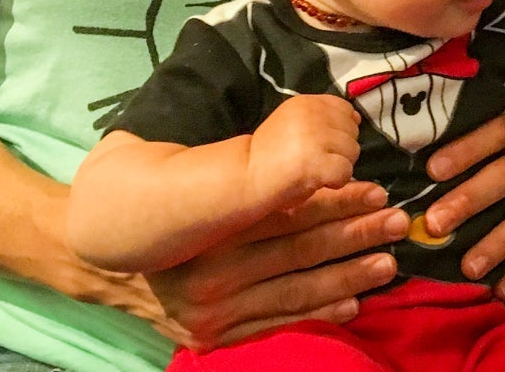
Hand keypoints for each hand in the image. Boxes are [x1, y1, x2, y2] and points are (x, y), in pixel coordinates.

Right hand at [141, 182, 409, 350]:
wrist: (107, 269)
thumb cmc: (169, 213)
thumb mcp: (200, 186)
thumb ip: (252, 181)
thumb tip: (322, 163)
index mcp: (210, 227)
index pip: (288, 214)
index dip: (336, 202)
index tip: (375, 190)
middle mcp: (211, 272)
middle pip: (299, 253)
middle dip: (355, 235)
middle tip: (398, 222)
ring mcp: (212, 312)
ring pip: (296, 291)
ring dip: (348, 276)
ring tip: (388, 262)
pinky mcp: (213, 340)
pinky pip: (277, 325)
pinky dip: (318, 313)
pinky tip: (352, 302)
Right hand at [246, 94, 360, 212]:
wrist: (244, 176)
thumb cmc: (271, 154)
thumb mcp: (295, 123)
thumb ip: (323, 117)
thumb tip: (357, 118)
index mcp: (306, 102)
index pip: (345, 109)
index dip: (341, 129)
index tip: (325, 143)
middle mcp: (312, 114)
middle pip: (352, 131)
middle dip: (341, 149)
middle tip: (317, 160)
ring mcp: (315, 137)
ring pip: (353, 152)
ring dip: (339, 165)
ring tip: (315, 170)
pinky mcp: (316, 162)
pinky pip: (345, 172)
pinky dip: (336, 181)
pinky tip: (318, 182)